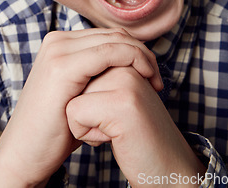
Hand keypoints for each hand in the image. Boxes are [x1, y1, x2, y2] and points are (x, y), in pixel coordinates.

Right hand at [0, 28, 161, 187]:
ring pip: (116, 40)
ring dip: (142, 57)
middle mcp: (57, 40)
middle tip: (157, 78)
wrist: (24, 155)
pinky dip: (134, 61)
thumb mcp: (79, 94)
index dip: (136, 49)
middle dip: (143, 52)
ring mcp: (57, 50)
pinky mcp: (63, 67)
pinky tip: (145, 80)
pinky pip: (111, 53)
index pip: (110, 34)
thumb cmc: (56, 130)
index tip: (152, 74)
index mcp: (60, 42)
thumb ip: (96, 73)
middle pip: (115, 34)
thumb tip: (128, 65)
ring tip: (155, 82)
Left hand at [66, 66, 205, 187]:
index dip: (84, 99)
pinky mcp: (121, 102)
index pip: (78, 70)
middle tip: (114, 122)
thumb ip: (95, 76)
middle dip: (83, 108)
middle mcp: (125, 64)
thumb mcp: (112, 97)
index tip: (112, 111)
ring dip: (84, 121)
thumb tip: (62, 67)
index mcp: (123, 58)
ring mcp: (125, 80)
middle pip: (73, 83)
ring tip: (113, 129)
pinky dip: (86, 133)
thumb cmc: (133, 136)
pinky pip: (75, 114)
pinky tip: (112, 138)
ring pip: (72, 97)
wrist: (166, 168)